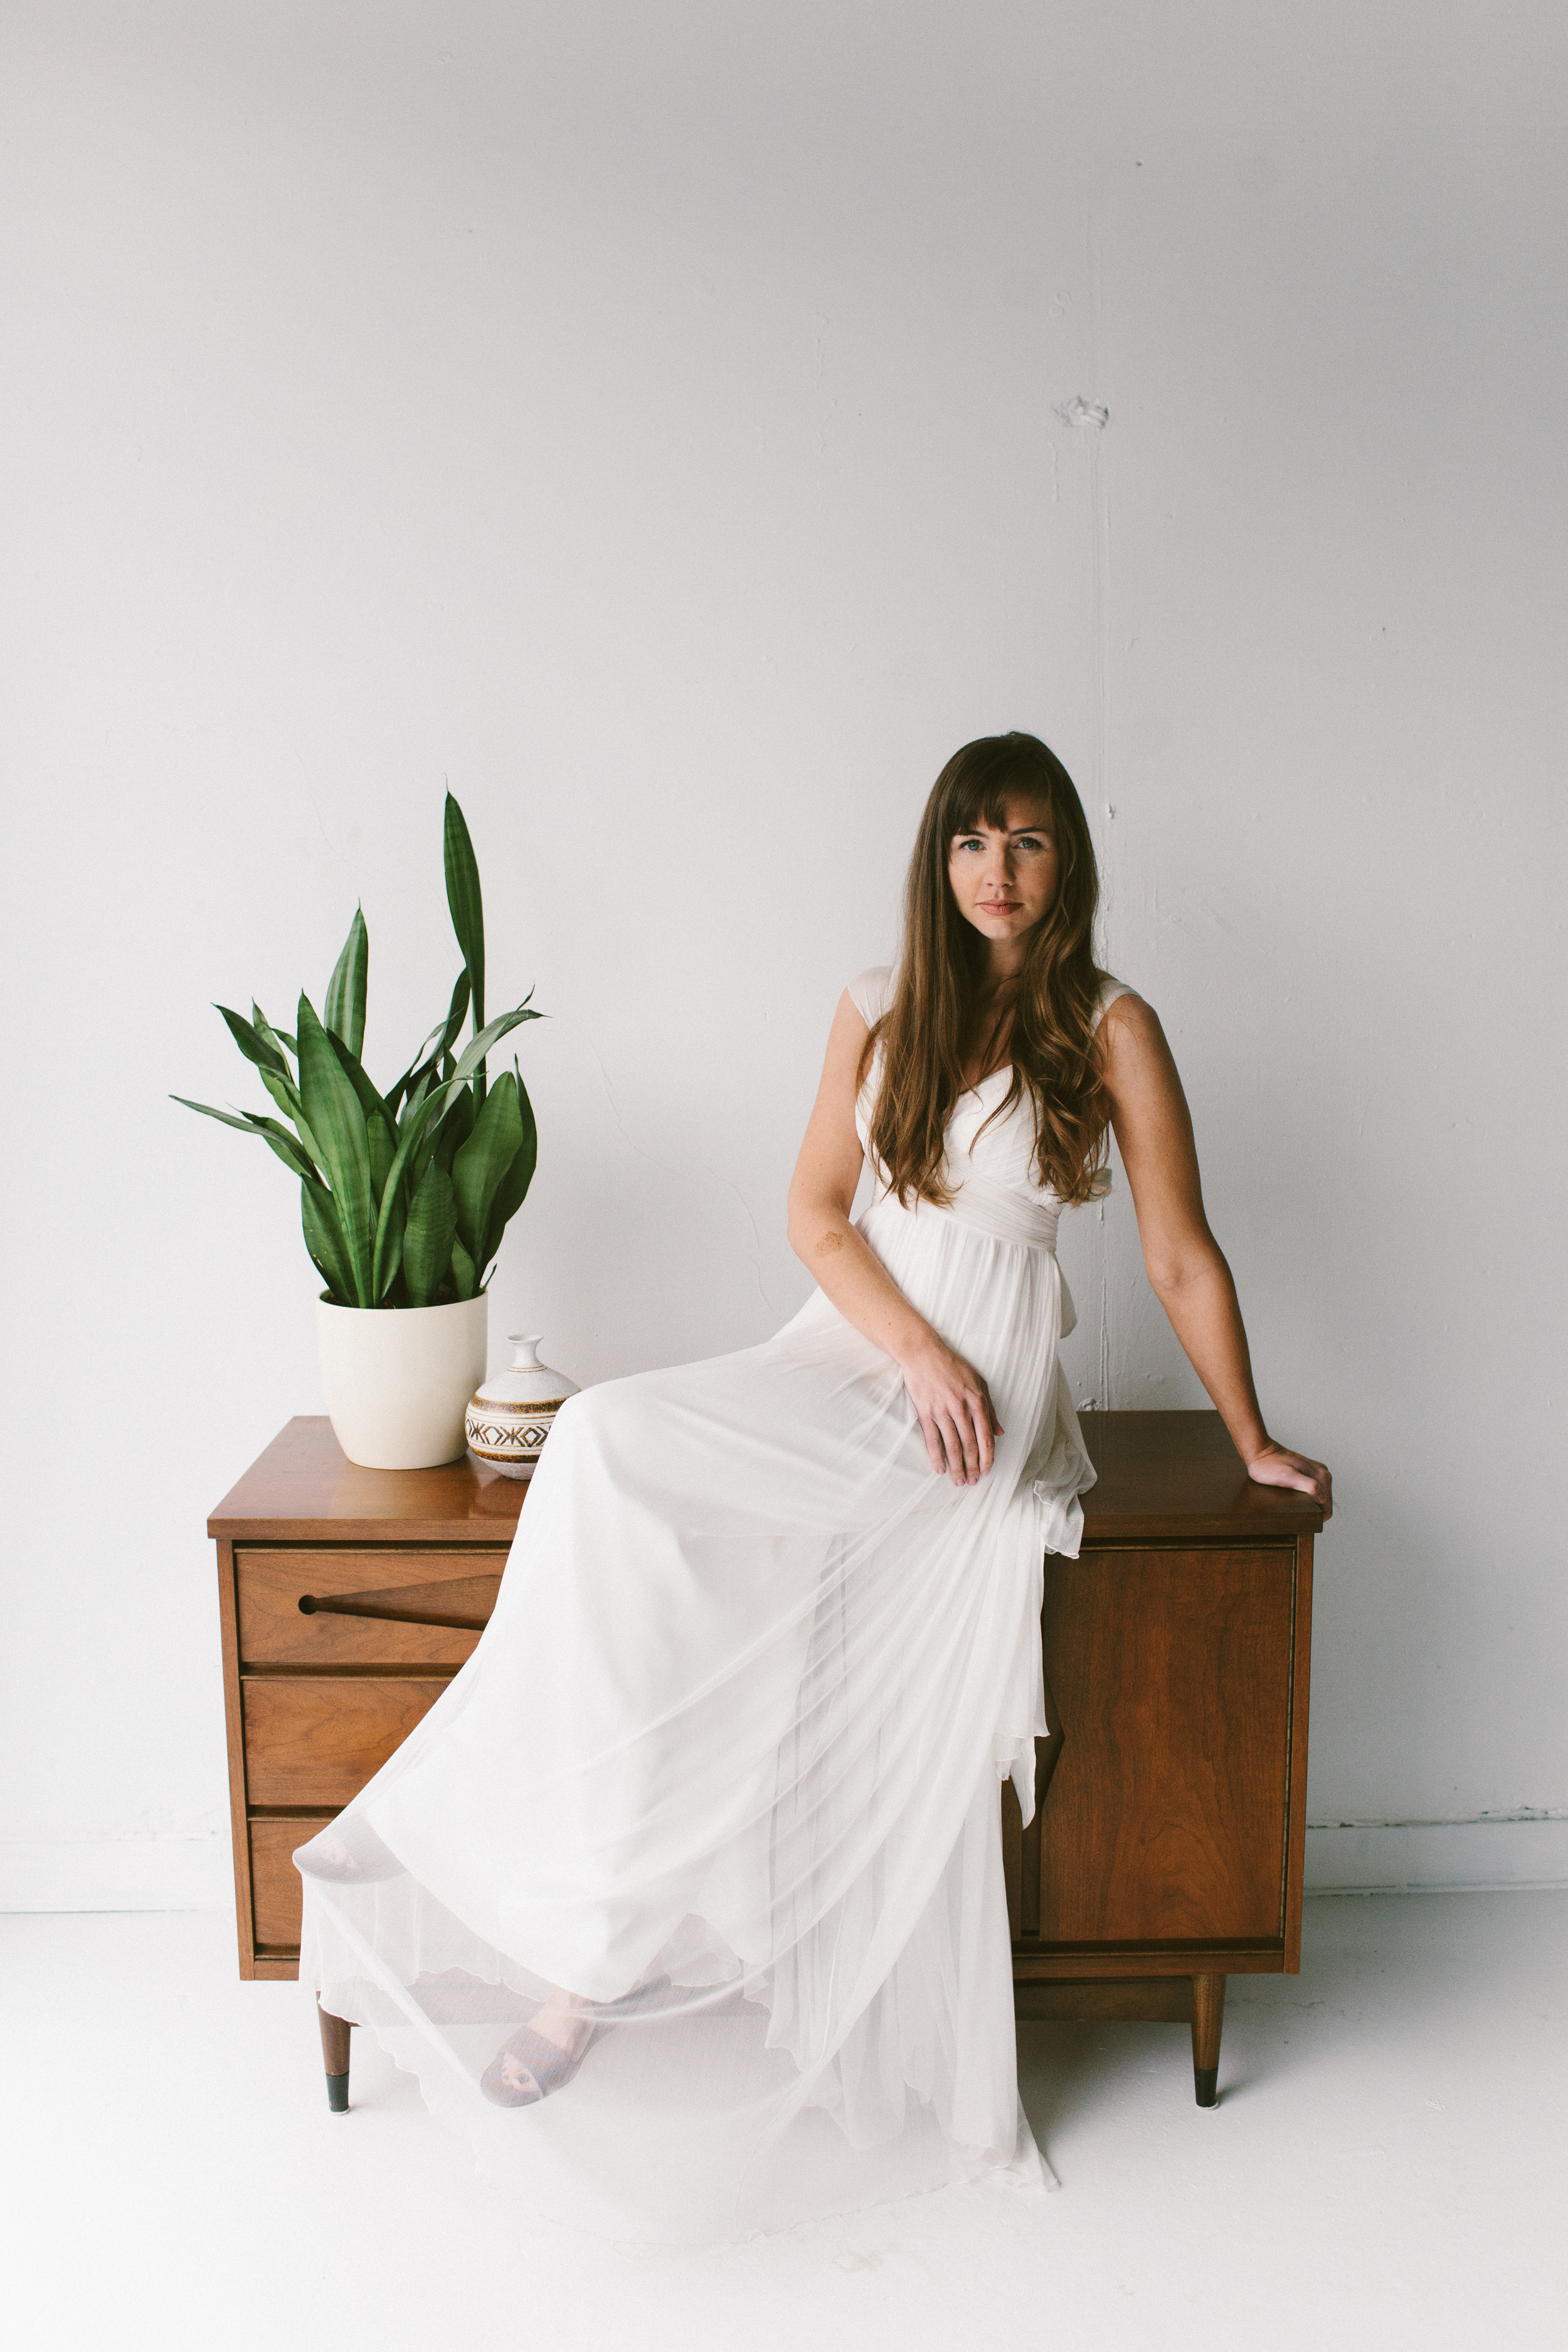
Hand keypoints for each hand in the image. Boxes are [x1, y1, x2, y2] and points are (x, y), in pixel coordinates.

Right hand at [901, 1337, 1002, 1486]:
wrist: (923, 1354)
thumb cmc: (953, 1366)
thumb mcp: (979, 1383)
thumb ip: (990, 1409)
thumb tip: (1000, 1432)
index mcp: (977, 1402)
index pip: (985, 1437)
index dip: (987, 1457)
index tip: (987, 1471)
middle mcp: (961, 1409)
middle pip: (969, 1446)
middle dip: (972, 1468)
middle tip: (973, 1482)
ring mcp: (942, 1412)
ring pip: (952, 1447)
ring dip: (956, 1468)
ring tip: (958, 1482)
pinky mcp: (926, 1413)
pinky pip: (932, 1440)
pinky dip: (937, 1457)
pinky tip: (940, 1469)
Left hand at [1246, 1441, 1332, 1518]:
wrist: (1260, 1451)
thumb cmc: (1269, 1465)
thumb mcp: (1287, 1476)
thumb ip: (1308, 1485)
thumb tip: (1322, 1498)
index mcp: (1322, 1477)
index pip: (1327, 1508)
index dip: (1316, 1518)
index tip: (1302, 1519)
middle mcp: (1323, 1473)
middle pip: (1325, 1504)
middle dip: (1313, 1511)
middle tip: (1295, 1511)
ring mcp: (1316, 1472)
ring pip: (1320, 1498)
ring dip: (1310, 1504)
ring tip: (1293, 1504)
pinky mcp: (1309, 1473)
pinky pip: (1313, 1490)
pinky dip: (1306, 1497)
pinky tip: (1294, 1496)